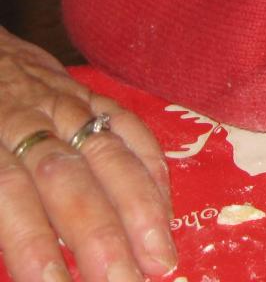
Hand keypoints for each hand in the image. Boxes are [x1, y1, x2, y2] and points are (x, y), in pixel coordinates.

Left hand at [0, 27, 175, 281]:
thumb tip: (10, 251)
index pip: (11, 192)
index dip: (33, 240)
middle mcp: (26, 117)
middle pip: (69, 178)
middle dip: (101, 236)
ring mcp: (62, 102)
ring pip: (108, 154)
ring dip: (140, 210)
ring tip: (161, 258)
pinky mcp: (86, 92)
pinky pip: (127, 125)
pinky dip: (150, 167)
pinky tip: (164, 208)